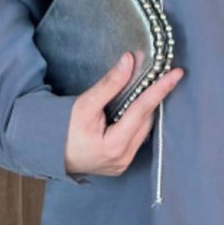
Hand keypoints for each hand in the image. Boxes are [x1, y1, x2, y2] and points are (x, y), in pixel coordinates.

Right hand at [63, 51, 183, 177]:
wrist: (47, 152)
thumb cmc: (62, 129)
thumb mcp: (85, 104)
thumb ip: (110, 84)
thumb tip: (130, 61)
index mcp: (114, 146)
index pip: (143, 110)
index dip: (160, 90)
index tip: (176, 74)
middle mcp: (123, 158)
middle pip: (145, 120)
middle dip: (153, 97)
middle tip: (163, 74)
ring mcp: (122, 163)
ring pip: (143, 129)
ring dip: (146, 109)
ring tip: (150, 87)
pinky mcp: (120, 163)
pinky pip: (136, 138)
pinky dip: (138, 121)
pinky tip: (136, 107)